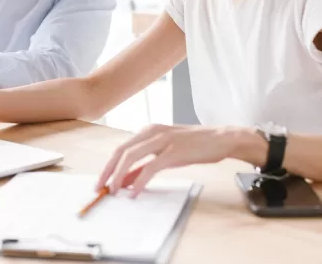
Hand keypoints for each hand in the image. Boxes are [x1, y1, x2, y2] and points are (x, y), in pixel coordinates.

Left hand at [97, 124, 246, 196]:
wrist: (221, 138)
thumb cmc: (194, 146)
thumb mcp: (166, 152)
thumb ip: (145, 164)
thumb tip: (126, 180)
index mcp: (149, 130)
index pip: (121, 148)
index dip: (108, 165)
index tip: (101, 181)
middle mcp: (152, 132)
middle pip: (121, 151)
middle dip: (108, 171)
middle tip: (100, 188)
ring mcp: (163, 140)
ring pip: (131, 157)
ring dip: (119, 175)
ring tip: (113, 191)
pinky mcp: (174, 152)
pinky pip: (150, 168)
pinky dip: (139, 181)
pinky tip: (134, 192)